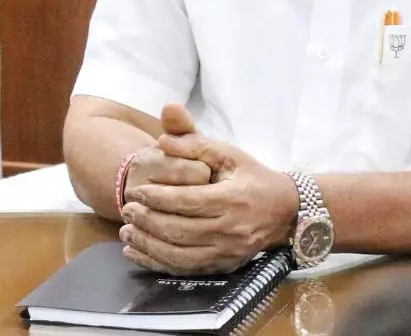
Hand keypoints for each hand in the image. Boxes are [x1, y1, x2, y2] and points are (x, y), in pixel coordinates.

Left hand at [119, 104, 297, 274]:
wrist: (284, 210)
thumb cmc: (250, 177)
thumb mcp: (227, 153)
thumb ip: (194, 143)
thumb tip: (162, 140)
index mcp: (232, 199)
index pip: (187, 201)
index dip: (157, 197)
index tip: (135, 191)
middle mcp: (231, 229)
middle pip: (181, 230)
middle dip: (147, 221)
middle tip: (126, 211)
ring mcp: (228, 252)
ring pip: (181, 255)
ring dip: (148, 245)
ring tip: (126, 232)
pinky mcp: (225, 266)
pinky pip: (187, 270)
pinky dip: (158, 264)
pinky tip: (138, 254)